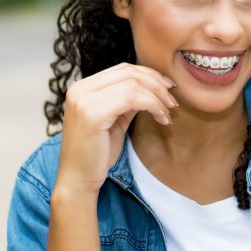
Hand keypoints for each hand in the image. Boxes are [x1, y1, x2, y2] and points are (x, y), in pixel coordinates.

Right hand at [56, 63, 177, 194]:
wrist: (77, 180)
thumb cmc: (96, 154)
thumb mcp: (115, 120)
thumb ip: (127, 101)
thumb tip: (153, 87)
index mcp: (82, 88)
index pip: (123, 69)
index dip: (149, 75)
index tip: (168, 89)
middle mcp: (79, 89)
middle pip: (129, 73)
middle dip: (156, 84)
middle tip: (172, 101)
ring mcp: (83, 100)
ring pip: (132, 85)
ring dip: (157, 97)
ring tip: (166, 113)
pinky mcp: (92, 114)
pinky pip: (131, 98)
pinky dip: (152, 105)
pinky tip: (160, 117)